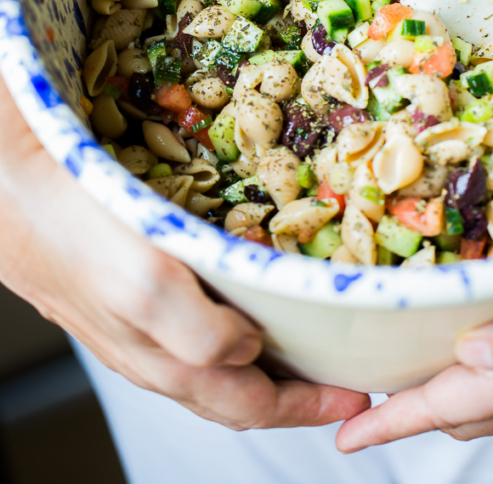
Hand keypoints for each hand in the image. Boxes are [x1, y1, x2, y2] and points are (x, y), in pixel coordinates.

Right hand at [0, 78, 368, 428]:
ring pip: (214, 365)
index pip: (247, 405)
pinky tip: (247, 302)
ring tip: (310, 349)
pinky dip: (235, 329)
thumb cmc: (75, 231)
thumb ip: (199, 336)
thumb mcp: (146, 286)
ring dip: (268, 366)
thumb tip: (247, 352)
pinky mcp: (128, 291)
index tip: (357, 397)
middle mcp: (153, 352)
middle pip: (235, 395)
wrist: (13, 185)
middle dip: (296, 395)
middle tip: (349, 382)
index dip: (305, 407)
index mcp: (165, 357)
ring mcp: (138, 326)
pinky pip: (192, 328)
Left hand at [336, 223, 492, 449]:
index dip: (394, 424)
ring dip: (437, 389)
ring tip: (400, 371)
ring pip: (481, 392)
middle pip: (458, 409)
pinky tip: (465, 333)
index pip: (448, 407)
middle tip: (361, 398)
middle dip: (407, 412)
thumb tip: (471, 356)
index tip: (347, 434)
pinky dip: (471, 364)